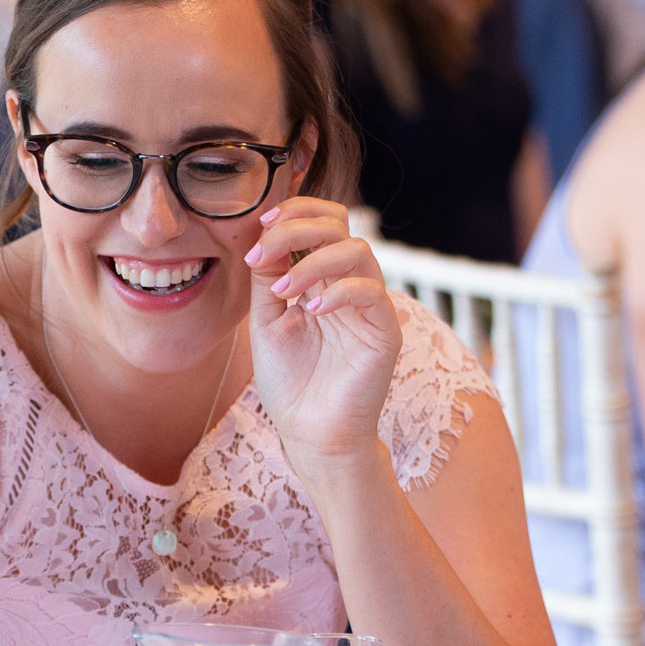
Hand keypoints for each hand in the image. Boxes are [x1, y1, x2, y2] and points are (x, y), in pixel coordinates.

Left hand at [243, 199, 399, 475]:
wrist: (310, 433)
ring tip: (283, 289)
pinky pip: (371, 292)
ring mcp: (370, 307)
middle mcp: (349, 285)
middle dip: (298, 227)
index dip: (295, 212)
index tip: (261, 225)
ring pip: (358, 251)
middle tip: (264, 249)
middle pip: (340, 226)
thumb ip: (267, 276)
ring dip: (313, 260)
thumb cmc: (289, 382)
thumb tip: (261, 233)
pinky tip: (311, 311)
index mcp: (323, 278)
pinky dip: (339, 292)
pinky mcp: (384, 332)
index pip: (323, 223)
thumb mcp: (267, 320)